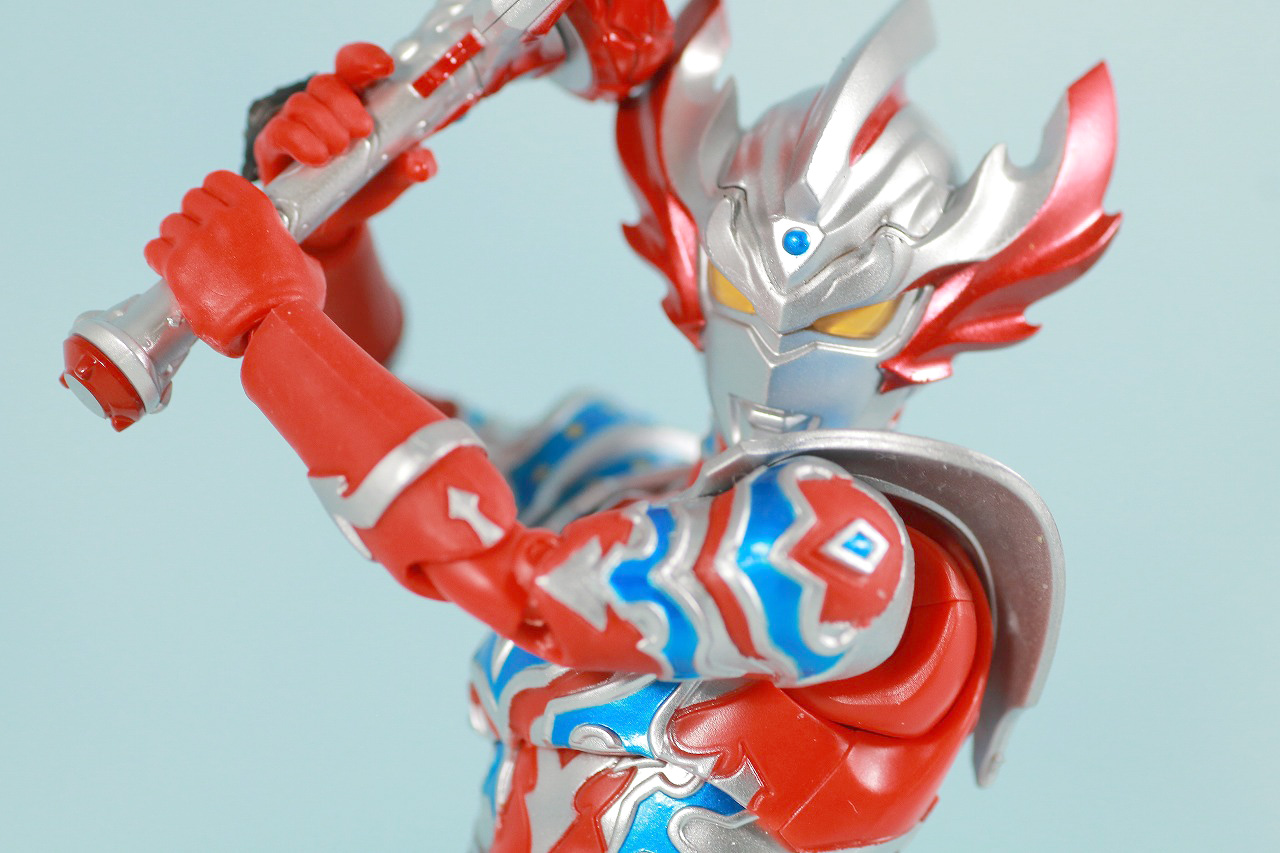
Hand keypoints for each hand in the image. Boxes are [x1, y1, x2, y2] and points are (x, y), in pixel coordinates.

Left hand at [145, 171, 324, 356]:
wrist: (273, 330)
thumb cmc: (294, 302)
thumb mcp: (303, 263)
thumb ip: (283, 246)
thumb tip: (280, 249)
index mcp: (255, 211)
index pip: (218, 180)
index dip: (216, 193)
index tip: (219, 207)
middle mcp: (223, 220)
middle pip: (191, 200)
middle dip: (197, 216)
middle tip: (207, 237)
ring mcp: (196, 243)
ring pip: (171, 224)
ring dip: (179, 237)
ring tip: (192, 256)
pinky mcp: (177, 268)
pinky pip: (154, 249)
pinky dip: (162, 257)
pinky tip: (175, 268)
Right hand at [253, 42, 436, 250]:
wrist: (337, 223)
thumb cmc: (366, 188)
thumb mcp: (395, 179)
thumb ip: (412, 167)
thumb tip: (422, 165)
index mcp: (356, 101)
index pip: (354, 65)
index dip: (367, 59)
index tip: (384, 67)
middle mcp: (323, 106)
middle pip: (326, 82)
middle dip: (345, 102)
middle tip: (363, 130)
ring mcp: (296, 123)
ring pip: (301, 102)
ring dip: (324, 124)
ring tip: (340, 151)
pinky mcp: (274, 145)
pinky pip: (280, 130)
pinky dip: (299, 140)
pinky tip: (317, 157)